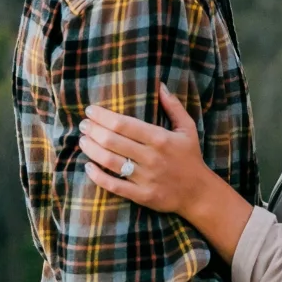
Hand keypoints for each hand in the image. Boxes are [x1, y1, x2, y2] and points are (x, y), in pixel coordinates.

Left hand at [80, 84, 217, 215]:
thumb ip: (173, 106)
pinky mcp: (142, 195)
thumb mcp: (187, 129)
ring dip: (91, 149)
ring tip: (82, 140)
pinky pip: (114, 186)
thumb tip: (160, 85)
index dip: (103, 116)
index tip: (91, 110)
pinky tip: (88, 166)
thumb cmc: (190, 157)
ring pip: (110, 161)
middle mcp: (151, 157)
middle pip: (112, 140)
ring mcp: (145, 178)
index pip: (124, 124)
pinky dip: (97, 176)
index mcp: (160, 138)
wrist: (198, 193)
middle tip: (83, 125)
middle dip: (93, 130)